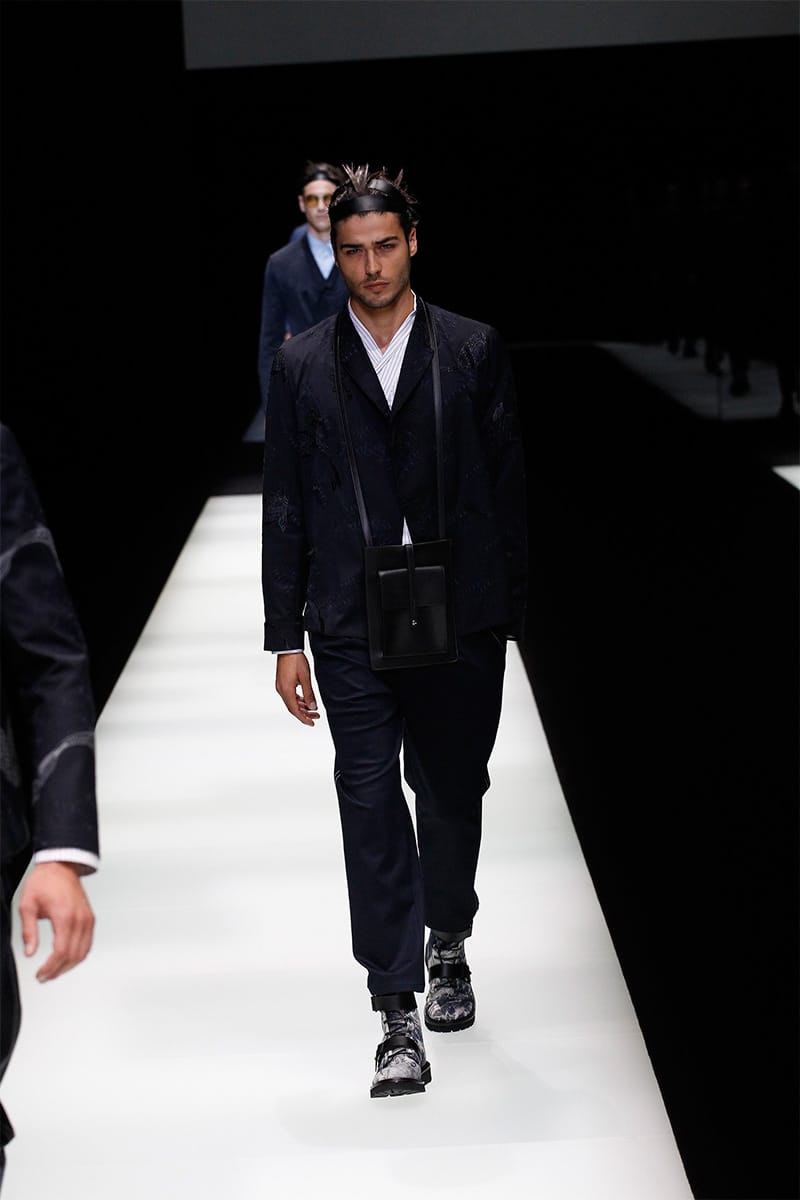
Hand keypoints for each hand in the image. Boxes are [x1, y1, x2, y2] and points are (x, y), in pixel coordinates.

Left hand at [18, 862, 95, 982]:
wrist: (60, 866)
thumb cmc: (44, 882)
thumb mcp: (27, 905)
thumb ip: (29, 931)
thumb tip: (30, 952)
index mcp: (64, 916)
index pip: (61, 951)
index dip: (51, 967)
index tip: (40, 974)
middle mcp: (80, 919)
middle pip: (73, 955)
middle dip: (58, 970)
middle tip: (44, 977)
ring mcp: (87, 919)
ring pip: (83, 952)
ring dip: (69, 966)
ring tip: (54, 971)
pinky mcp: (90, 918)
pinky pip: (88, 944)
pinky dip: (78, 955)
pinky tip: (67, 959)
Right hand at [275, 652, 319, 726]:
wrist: (288, 649)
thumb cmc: (296, 661)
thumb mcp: (305, 678)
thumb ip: (309, 694)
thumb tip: (312, 707)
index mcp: (286, 691)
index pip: (295, 710)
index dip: (304, 718)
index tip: (312, 723)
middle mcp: (281, 690)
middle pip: (293, 707)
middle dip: (304, 714)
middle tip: (316, 717)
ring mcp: (281, 687)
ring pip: (291, 702)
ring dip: (302, 706)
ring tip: (313, 709)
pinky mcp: (282, 683)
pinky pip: (290, 696)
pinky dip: (298, 700)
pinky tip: (305, 700)